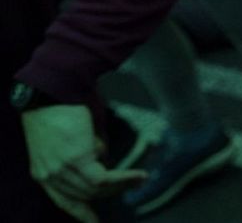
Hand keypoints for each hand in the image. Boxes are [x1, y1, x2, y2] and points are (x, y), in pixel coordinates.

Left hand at [22, 103, 145, 222]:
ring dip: (122, 186)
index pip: (63, 200)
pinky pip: (103, 178)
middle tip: (134, 186)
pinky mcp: (76, 159)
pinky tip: (138, 175)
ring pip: (95, 190)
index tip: (95, 222)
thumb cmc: (61, 106)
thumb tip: (102, 158)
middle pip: (83, 196)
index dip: (82, 213)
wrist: (53, 90)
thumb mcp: (71, 137)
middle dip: (111, 195)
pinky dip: (124, 178)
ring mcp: (60, 169)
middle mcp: (48, 175)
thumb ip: (86, 151)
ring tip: (141, 179)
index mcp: (43, 171)